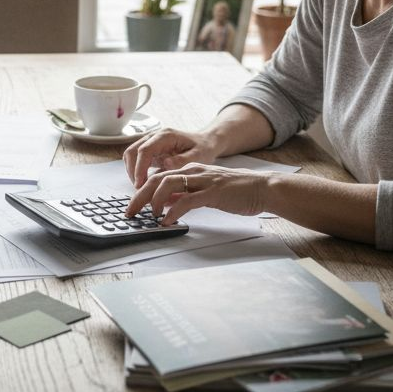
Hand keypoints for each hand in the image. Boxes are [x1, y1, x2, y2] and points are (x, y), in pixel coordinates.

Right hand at [122, 128, 220, 187]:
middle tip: (139, 189)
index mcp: (166, 136)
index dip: (139, 168)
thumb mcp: (198, 155)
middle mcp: (154, 136)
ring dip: (132, 172)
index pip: (144, 150)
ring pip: (131, 155)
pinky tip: (145, 183)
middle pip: (132, 151)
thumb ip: (183, 160)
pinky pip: (136, 159)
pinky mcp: (150, 150)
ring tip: (142, 188)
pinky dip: (136, 171)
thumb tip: (166, 164)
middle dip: (132, 171)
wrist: (205, 142)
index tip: (140, 184)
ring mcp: (150, 142)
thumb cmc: (203, 148)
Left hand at [126, 163, 269, 223]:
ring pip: (169, 184)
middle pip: (158, 179)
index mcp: (191, 171)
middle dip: (139, 196)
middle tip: (130, 212)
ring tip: (149, 215)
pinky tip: (168, 220)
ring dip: (154, 200)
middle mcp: (194, 172)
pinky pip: (188, 200)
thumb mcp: (204, 191)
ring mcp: (204, 180)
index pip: (159, 177)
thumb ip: (185, 194)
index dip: (142, 191)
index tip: (132, 206)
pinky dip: (174, 211)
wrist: (262, 188)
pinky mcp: (214, 192)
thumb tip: (164, 204)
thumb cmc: (236, 191)